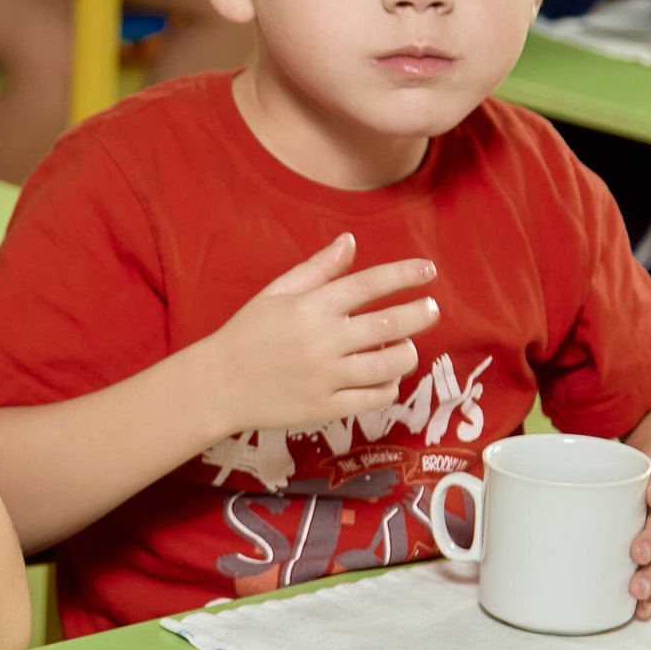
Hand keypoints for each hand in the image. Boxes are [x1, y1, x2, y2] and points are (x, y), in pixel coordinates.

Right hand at [197, 234, 439, 432]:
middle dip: (420, 314)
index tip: (429, 271)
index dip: (404, 275)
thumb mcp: (276, 293)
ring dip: (408, 353)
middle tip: (432, 308)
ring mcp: (326, 377)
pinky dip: (389, 386)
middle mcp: (323, 341)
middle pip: (389, 324)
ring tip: (407, 345)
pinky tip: (386, 376)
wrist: (218, 385)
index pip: (369, 284)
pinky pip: (373, 398)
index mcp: (311, 307)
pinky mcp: (326, 407)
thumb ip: (317, 269)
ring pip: (389, 365)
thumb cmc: (247, 333)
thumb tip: (350, 242)